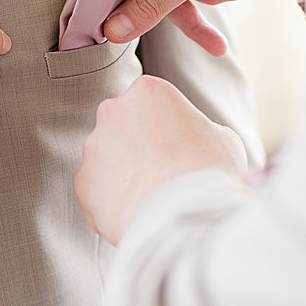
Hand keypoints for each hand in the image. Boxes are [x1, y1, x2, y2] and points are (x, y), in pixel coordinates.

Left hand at [74, 75, 245, 244]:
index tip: (179, 142)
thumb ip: (199, 130)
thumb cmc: (209, 171)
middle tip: (165, 169)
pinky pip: (98, 189)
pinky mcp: (82, 182)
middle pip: (125, 125)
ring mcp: (93, 147)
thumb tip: (196, 139)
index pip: (151, 100)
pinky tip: (139, 211)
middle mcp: (113, 111)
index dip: (167, 123)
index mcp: (148, 91)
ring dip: (126, 173)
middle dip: (140, 144)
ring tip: (154, 195)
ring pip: (109, 158)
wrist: (184, 215)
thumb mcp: (222, 138)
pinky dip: (115, 200)